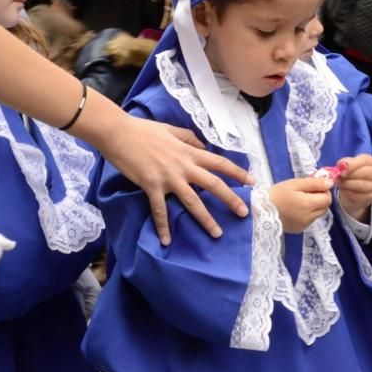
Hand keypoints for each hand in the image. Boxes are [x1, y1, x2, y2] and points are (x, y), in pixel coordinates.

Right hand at [102, 116, 254, 244]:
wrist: (119, 133)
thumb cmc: (144, 130)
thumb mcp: (172, 130)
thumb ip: (189, 139)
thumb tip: (203, 147)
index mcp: (189, 152)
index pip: (220, 163)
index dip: (237, 172)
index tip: (252, 182)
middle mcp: (183, 166)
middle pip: (213, 184)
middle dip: (231, 199)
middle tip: (244, 213)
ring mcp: (168, 178)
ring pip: (192, 201)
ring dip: (205, 219)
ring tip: (217, 233)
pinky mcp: (151, 186)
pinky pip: (159, 210)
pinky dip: (163, 227)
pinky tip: (167, 241)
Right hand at [270, 176, 333, 233]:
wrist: (261, 211)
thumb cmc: (276, 194)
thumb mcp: (294, 184)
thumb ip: (314, 183)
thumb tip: (330, 182)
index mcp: (308, 204)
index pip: (328, 198)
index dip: (324, 191)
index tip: (314, 186)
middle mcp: (309, 217)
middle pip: (325, 207)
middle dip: (320, 198)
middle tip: (306, 192)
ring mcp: (305, 225)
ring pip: (318, 214)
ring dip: (314, 206)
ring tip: (300, 201)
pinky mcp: (300, 229)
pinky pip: (310, 220)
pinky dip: (307, 214)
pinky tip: (296, 209)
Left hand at [336, 155, 371, 222]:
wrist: (357, 191)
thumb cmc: (353, 174)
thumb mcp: (350, 166)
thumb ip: (345, 163)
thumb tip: (340, 164)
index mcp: (371, 162)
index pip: (365, 160)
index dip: (352, 164)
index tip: (341, 169)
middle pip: (364, 173)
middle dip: (349, 175)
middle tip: (339, 177)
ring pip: (361, 185)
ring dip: (347, 184)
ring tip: (339, 183)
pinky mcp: (371, 197)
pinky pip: (358, 195)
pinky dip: (348, 192)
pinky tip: (344, 190)